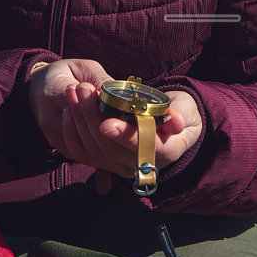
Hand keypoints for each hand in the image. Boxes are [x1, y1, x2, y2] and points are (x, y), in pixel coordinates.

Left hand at [29, 60, 201, 179]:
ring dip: (80, 120)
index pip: (144, 147)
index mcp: (166, 151)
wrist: (168, 123)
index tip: (107, 123)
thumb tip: (177, 120)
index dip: (125, 137)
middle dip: (93, 118)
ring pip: (94, 151)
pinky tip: (70, 108)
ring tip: (74, 91)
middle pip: (111, 149)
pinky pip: (83, 154)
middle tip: (83, 89)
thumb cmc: (179, 110)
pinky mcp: (104, 163)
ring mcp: (120, 167)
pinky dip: (72, 131)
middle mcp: (141, 165)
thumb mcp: (185, 107)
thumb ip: (180, 112)